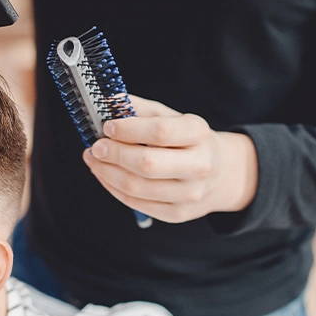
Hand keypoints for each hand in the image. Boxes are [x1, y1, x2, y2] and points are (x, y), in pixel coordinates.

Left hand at [82, 95, 257, 223]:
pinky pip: (137, 204)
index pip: (160, 132)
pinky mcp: (178, 214)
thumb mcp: (173, 118)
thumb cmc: (189, 141)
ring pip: (137, 188)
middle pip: (147, 164)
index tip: (107, 127)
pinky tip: (106, 175)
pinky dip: (114, 189)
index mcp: (199, 134)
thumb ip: (140, 109)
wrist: (221, 173)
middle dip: (114, 154)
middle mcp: (199, 165)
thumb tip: (108, 102)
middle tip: (96, 147)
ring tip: (94, 160)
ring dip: (107, 173)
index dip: (128, 129)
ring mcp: (190, 194)